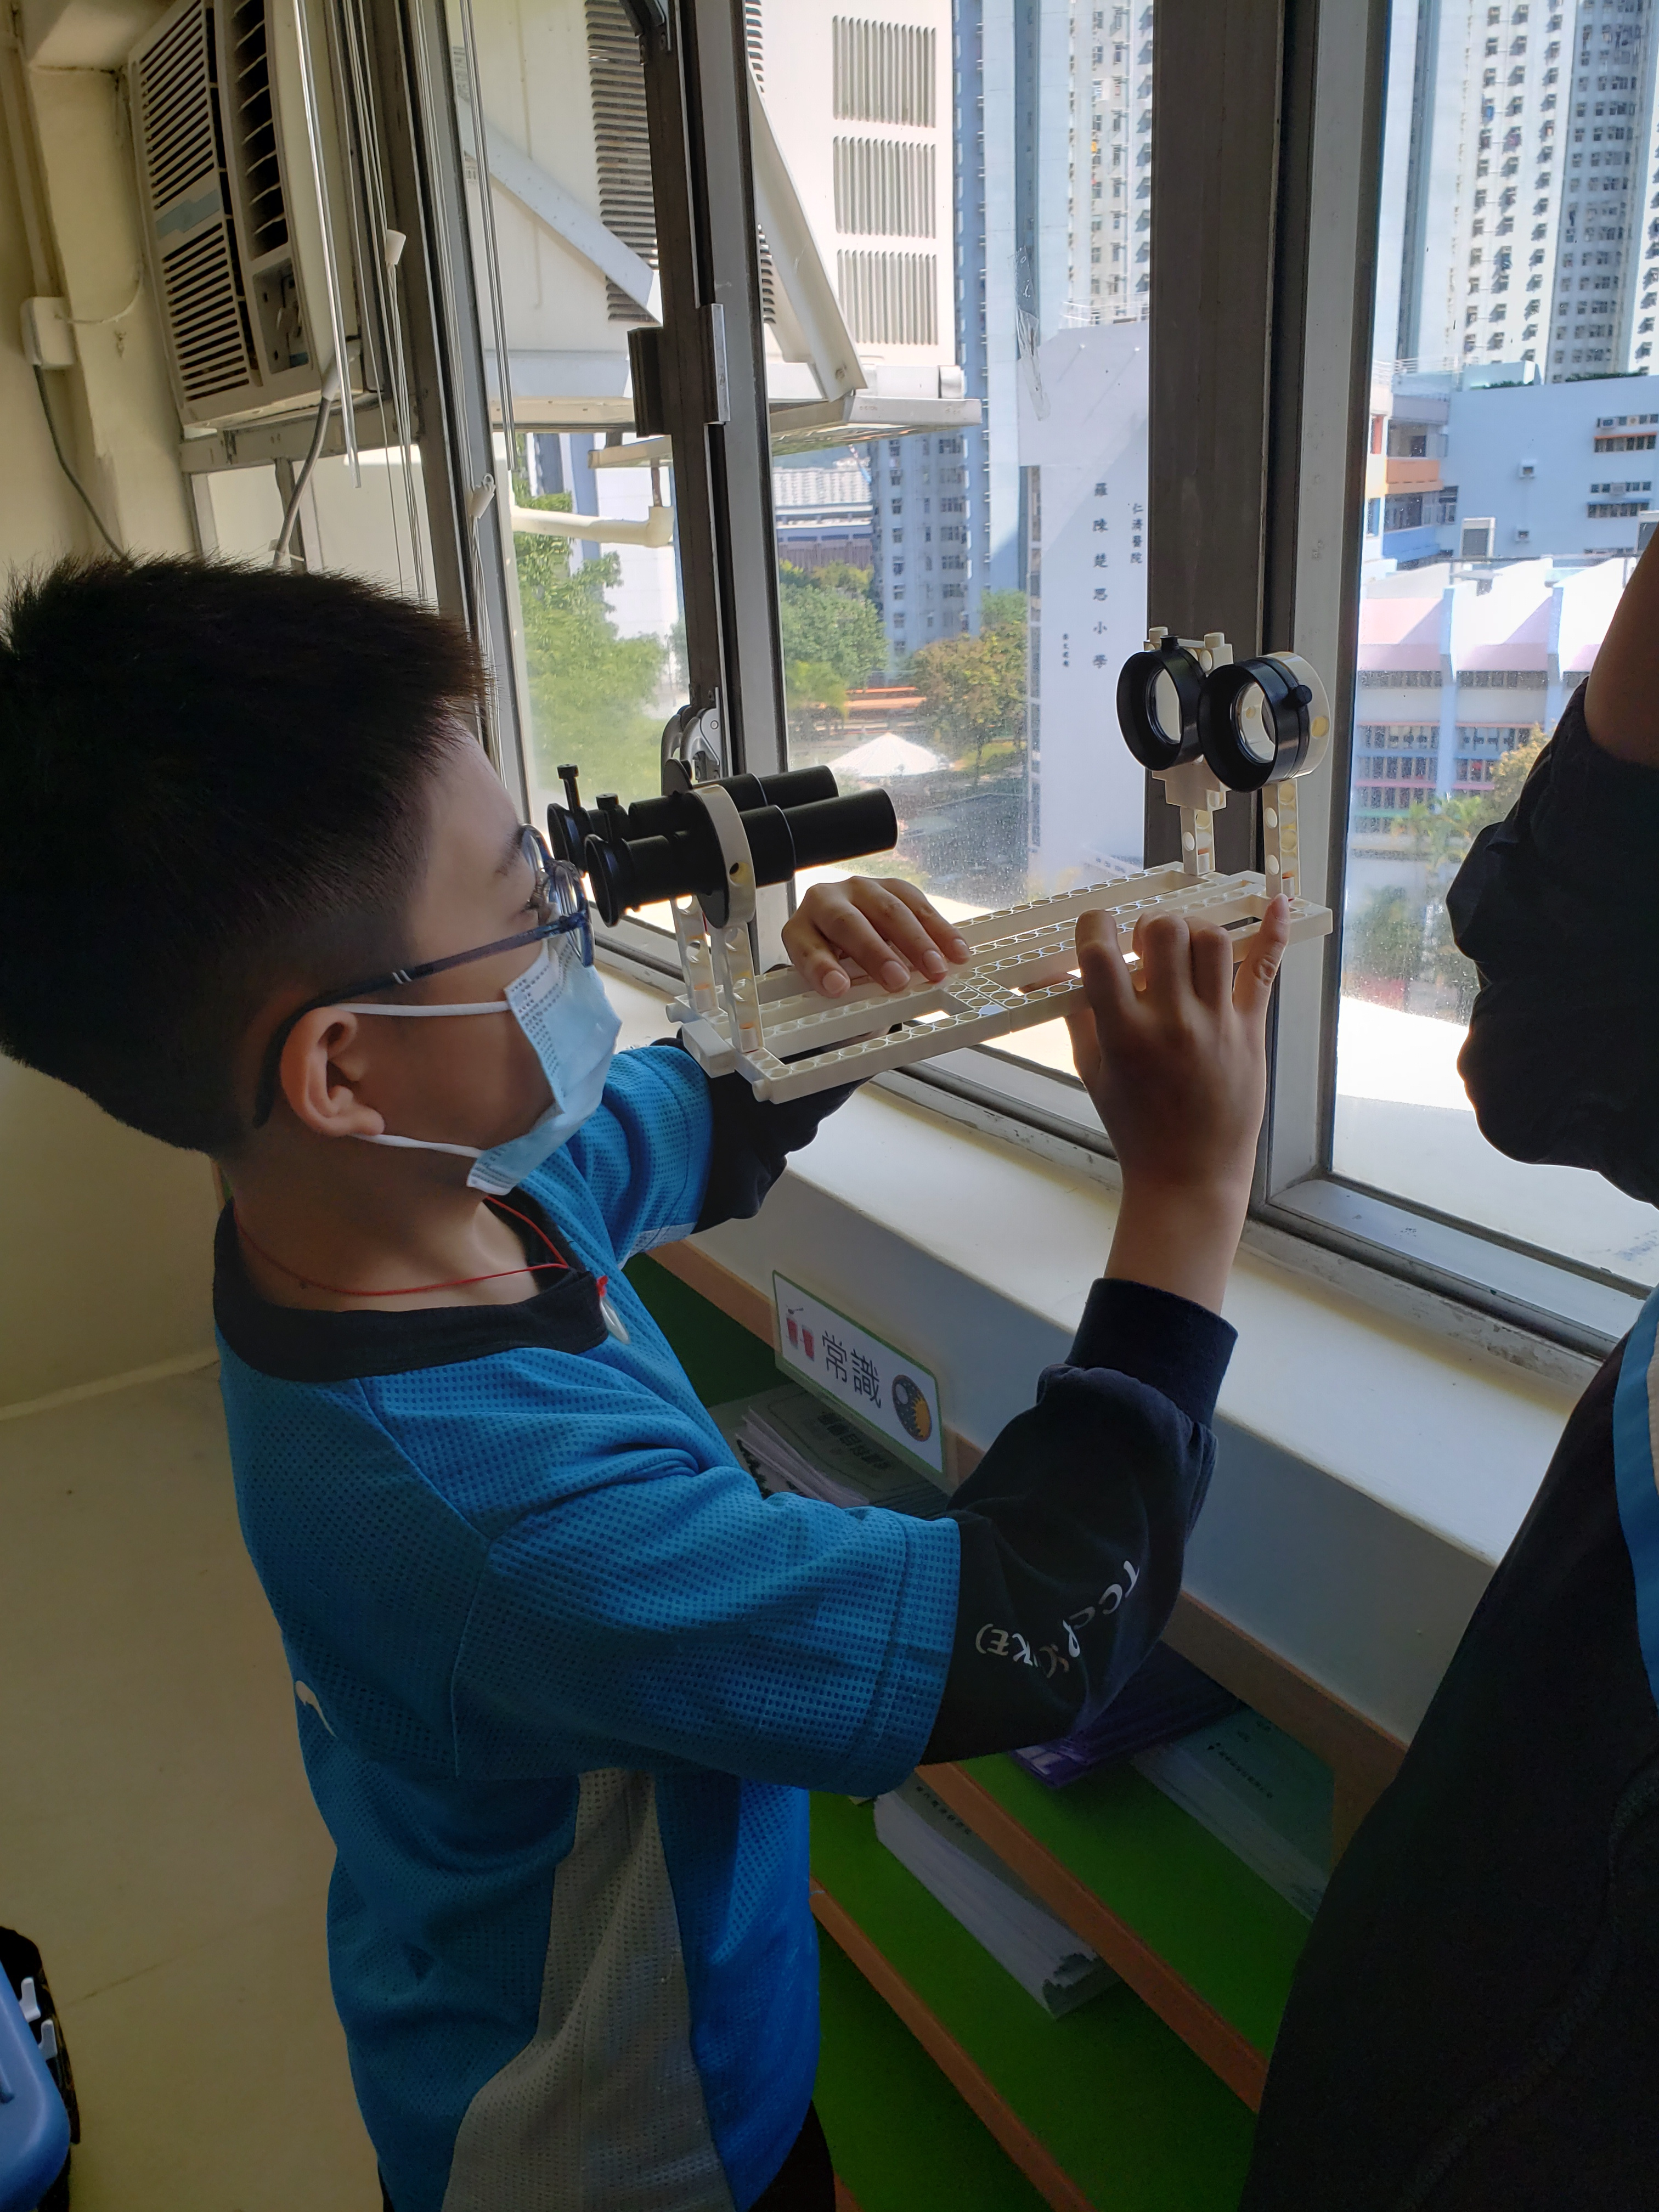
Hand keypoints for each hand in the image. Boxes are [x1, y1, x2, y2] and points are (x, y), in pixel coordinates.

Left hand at [783, 876, 969, 997]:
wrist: (848, 935)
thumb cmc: (838, 966)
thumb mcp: (832, 982)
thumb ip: (844, 993)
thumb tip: (865, 1013)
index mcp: (801, 930)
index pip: (807, 948)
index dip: (822, 968)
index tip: (838, 988)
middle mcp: (826, 902)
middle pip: (849, 923)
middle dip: (876, 953)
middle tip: (897, 981)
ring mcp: (861, 890)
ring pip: (889, 910)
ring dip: (916, 943)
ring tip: (935, 970)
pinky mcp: (892, 886)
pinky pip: (918, 904)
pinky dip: (940, 930)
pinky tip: (956, 951)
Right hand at [1064, 897, 1290, 1311]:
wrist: (1189, 1175)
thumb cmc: (1134, 1126)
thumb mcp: (1093, 1072)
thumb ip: (1079, 1016)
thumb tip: (1060, 968)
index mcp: (1123, 1034)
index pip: (1102, 953)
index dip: (1095, 926)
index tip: (1098, 928)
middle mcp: (1171, 1022)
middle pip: (1164, 932)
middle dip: (1150, 927)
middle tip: (1148, 948)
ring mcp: (1215, 1024)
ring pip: (1211, 940)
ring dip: (1194, 933)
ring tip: (1186, 951)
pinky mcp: (1249, 1031)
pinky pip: (1263, 969)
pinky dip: (1273, 932)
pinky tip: (1277, 901)